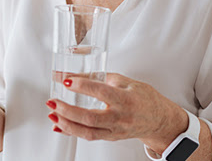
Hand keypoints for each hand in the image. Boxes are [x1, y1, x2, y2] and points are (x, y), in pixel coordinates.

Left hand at [46, 73, 187, 152]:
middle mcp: (120, 117)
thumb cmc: (145, 98)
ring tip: (52, 113)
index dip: (82, 86)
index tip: (66, 80)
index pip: (101, 92)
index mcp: (125, 99)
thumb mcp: (128, 82)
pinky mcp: (110, 137)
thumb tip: (79, 74)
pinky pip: (88, 137)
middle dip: (67, 110)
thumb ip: (105, 78)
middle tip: (52, 101)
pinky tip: (58, 125)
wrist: (159, 121)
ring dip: (66, 124)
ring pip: (87, 132)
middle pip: (90, 118)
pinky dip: (71, 132)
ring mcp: (115, 130)